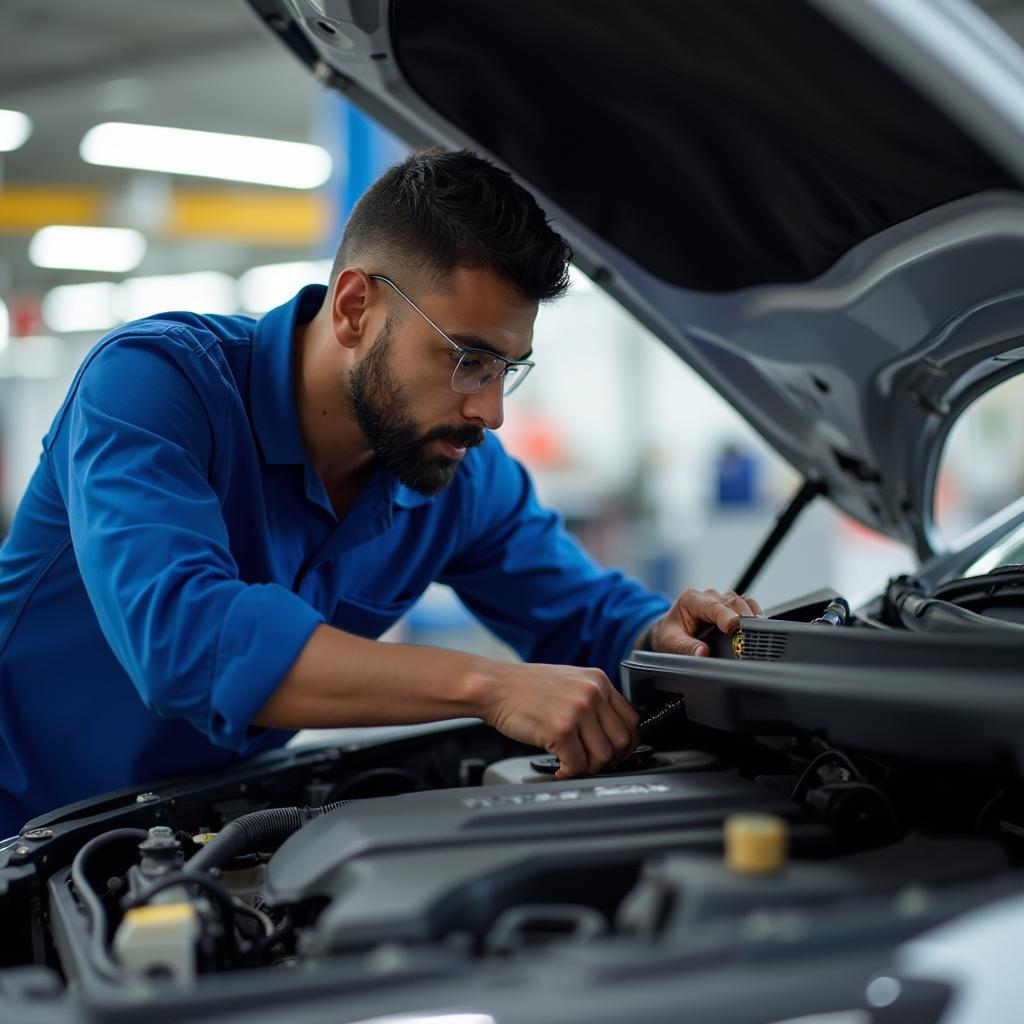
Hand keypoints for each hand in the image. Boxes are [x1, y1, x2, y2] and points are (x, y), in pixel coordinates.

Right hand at [475, 662, 639, 779]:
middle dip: (609, 760)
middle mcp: (592, 693)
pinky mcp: (561, 729)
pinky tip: (559, 768)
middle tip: (592, 764)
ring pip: (602, 756)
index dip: (626, 743)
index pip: (631, 719)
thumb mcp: (569, 682)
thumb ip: (593, 701)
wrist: (494, 686)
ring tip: (572, 765)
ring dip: (588, 768)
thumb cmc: (525, 688)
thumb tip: (610, 733)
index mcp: (598, 680)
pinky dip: (569, 772)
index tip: (616, 753)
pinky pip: (578, 764)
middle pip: (621, 741)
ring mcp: (578, 710)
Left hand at [646, 587, 762, 656]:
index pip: (712, 606)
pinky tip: (757, 627)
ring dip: (751, 614)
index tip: (732, 626)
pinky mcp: (730, 606)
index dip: (725, 615)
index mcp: (691, 599)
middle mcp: (708, 596)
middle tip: (751, 632)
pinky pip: (747, 606)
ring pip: (742, 601)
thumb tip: (702, 653)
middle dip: (743, 616)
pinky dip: (753, 615)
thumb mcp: (670, 642)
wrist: (670, 629)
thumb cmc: (670, 633)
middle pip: (732, 601)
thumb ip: (685, 647)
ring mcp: (721, 599)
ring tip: (758, 630)